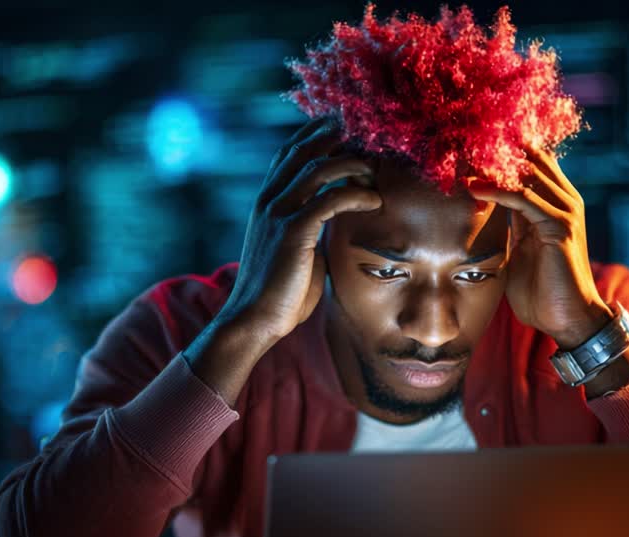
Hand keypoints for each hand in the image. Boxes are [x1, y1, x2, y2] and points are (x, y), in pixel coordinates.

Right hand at [186, 118, 380, 404]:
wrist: (254, 318)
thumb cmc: (279, 291)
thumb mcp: (295, 249)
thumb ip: (310, 228)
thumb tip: (332, 219)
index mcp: (266, 202)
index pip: (288, 154)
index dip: (313, 134)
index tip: (339, 125)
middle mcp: (269, 201)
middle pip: (301, 151)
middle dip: (332, 135)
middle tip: (361, 128)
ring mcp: (278, 215)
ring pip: (317, 170)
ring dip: (351, 165)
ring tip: (374, 171)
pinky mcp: (292, 233)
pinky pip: (329, 201)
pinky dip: (355, 195)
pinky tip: (374, 201)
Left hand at [467, 148, 611, 348]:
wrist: (566, 317)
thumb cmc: (541, 288)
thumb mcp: (519, 246)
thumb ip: (508, 223)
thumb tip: (480, 209)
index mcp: (554, 200)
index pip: (528, 160)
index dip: (499, 150)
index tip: (463, 147)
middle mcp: (563, 198)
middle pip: (528, 157)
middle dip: (493, 149)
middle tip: (457, 143)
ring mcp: (564, 210)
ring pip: (525, 172)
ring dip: (491, 165)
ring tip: (459, 158)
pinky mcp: (559, 226)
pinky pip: (524, 198)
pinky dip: (498, 191)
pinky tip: (474, 189)